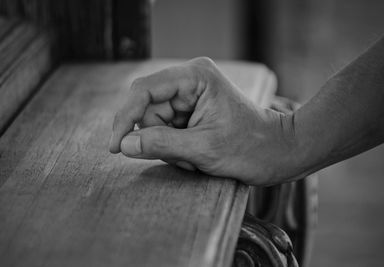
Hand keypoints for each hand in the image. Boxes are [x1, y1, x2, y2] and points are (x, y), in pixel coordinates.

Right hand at [109, 57, 297, 184]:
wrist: (277, 152)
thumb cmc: (251, 148)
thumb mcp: (203, 149)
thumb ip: (160, 144)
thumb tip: (124, 144)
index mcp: (195, 77)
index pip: (143, 91)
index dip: (125, 118)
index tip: (115, 146)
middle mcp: (189, 79)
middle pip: (147, 108)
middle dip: (157, 137)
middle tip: (182, 157)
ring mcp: (190, 94)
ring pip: (155, 122)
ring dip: (168, 146)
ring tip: (195, 157)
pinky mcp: (191, 109)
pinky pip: (166, 129)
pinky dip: (175, 147)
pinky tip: (196, 155)